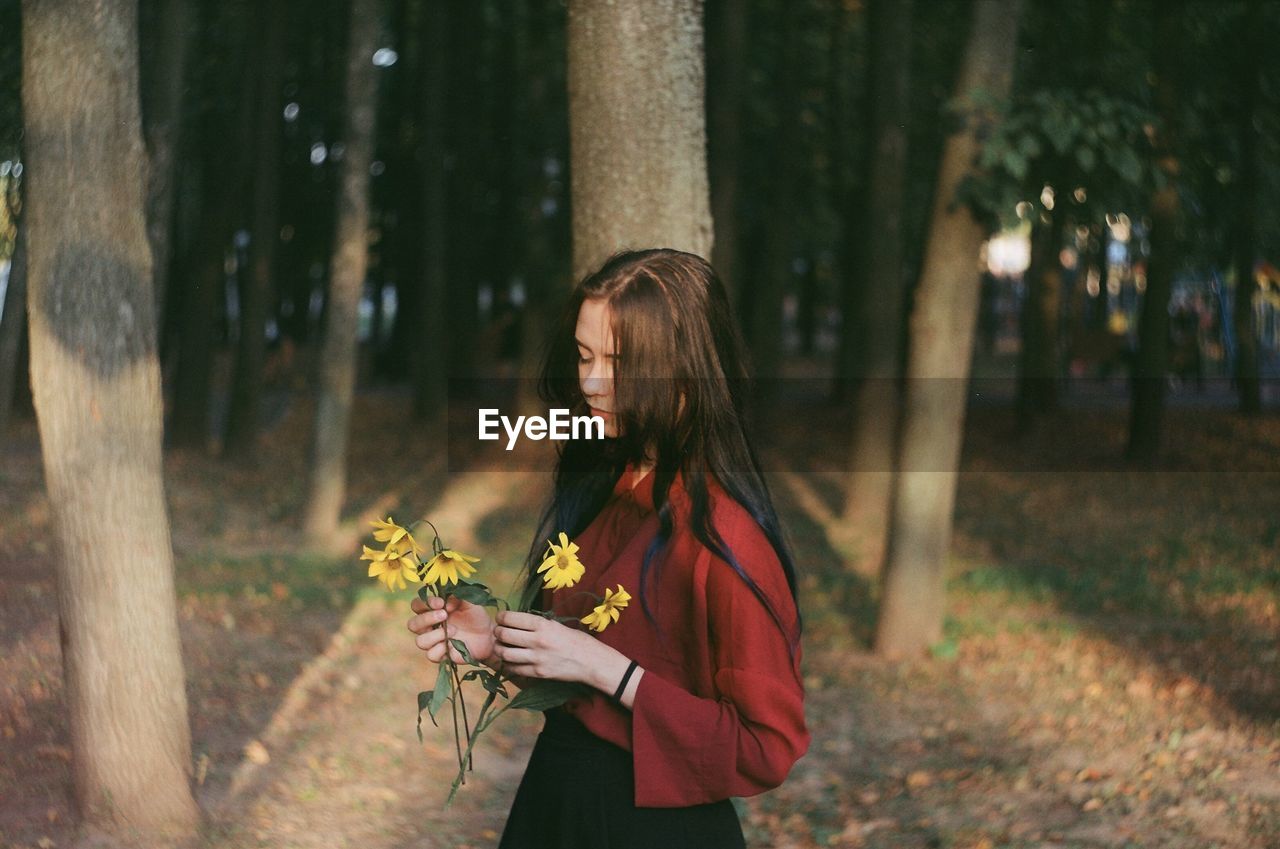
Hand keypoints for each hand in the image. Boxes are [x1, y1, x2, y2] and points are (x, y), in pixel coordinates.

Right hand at [407, 594, 495, 663]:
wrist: (488, 634)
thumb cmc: (475, 616)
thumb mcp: (470, 602)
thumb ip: (458, 596)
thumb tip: (446, 602)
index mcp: (433, 611)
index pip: (417, 605)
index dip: (425, 603)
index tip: (441, 602)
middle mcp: (430, 627)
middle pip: (413, 624)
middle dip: (426, 619)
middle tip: (444, 615)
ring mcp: (434, 642)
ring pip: (420, 641)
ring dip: (435, 635)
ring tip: (454, 630)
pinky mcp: (442, 655)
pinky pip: (431, 655)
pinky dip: (441, 649)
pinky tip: (452, 644)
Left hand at [492, 610, 611, 685]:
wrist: (592, 662)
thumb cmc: (577, 641)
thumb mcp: (557, 625)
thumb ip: (537, 625)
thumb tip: (517, 622)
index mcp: (543, 625)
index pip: (511, 618)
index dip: (501, 617)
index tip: (500, 618)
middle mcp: (538, 641)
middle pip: (504, 635)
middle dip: (497, 632)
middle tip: (498, 632)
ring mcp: (537, 658)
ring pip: (505, 654)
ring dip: (499, 649)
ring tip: (501, 647)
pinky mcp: (538, 673)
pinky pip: (514, 669)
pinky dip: (508, 665)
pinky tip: (511, 661)